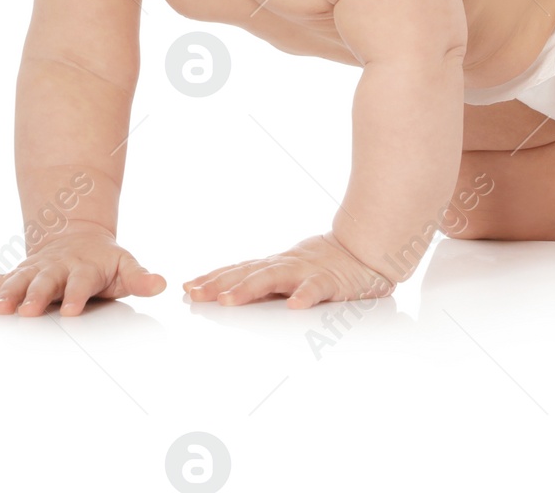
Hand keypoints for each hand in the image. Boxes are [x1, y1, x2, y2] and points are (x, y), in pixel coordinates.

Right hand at [0, 227, 165, 316]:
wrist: (75, 236)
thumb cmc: (102, 261)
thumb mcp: (125, 267)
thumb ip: (140, 278)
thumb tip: (162, 284)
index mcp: (82, 268)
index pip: (81, 283)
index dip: (77, 295)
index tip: (72, 310)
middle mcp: (53, 268)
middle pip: (43, 282)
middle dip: (34, 295)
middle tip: (26, 310)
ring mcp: (32, 271)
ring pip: (15, 281)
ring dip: (4, 295)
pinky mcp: (14, 277)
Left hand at [182, 232, 395, 308]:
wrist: (366, 249)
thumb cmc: (326, 264)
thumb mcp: (290, 273)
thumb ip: (265, 282)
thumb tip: (226, 293)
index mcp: (275, 266)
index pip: (239, 270)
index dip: (213, 278)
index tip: (188, 288)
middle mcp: (285, 266)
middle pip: (247, 273)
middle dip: (219, 284)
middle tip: (195, 295)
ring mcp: (306, 271)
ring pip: (274, 279)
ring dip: (249, 288)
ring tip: (227, 300)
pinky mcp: (330, 281)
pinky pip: (317, 289)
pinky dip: (305, 295)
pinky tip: (294, 306)